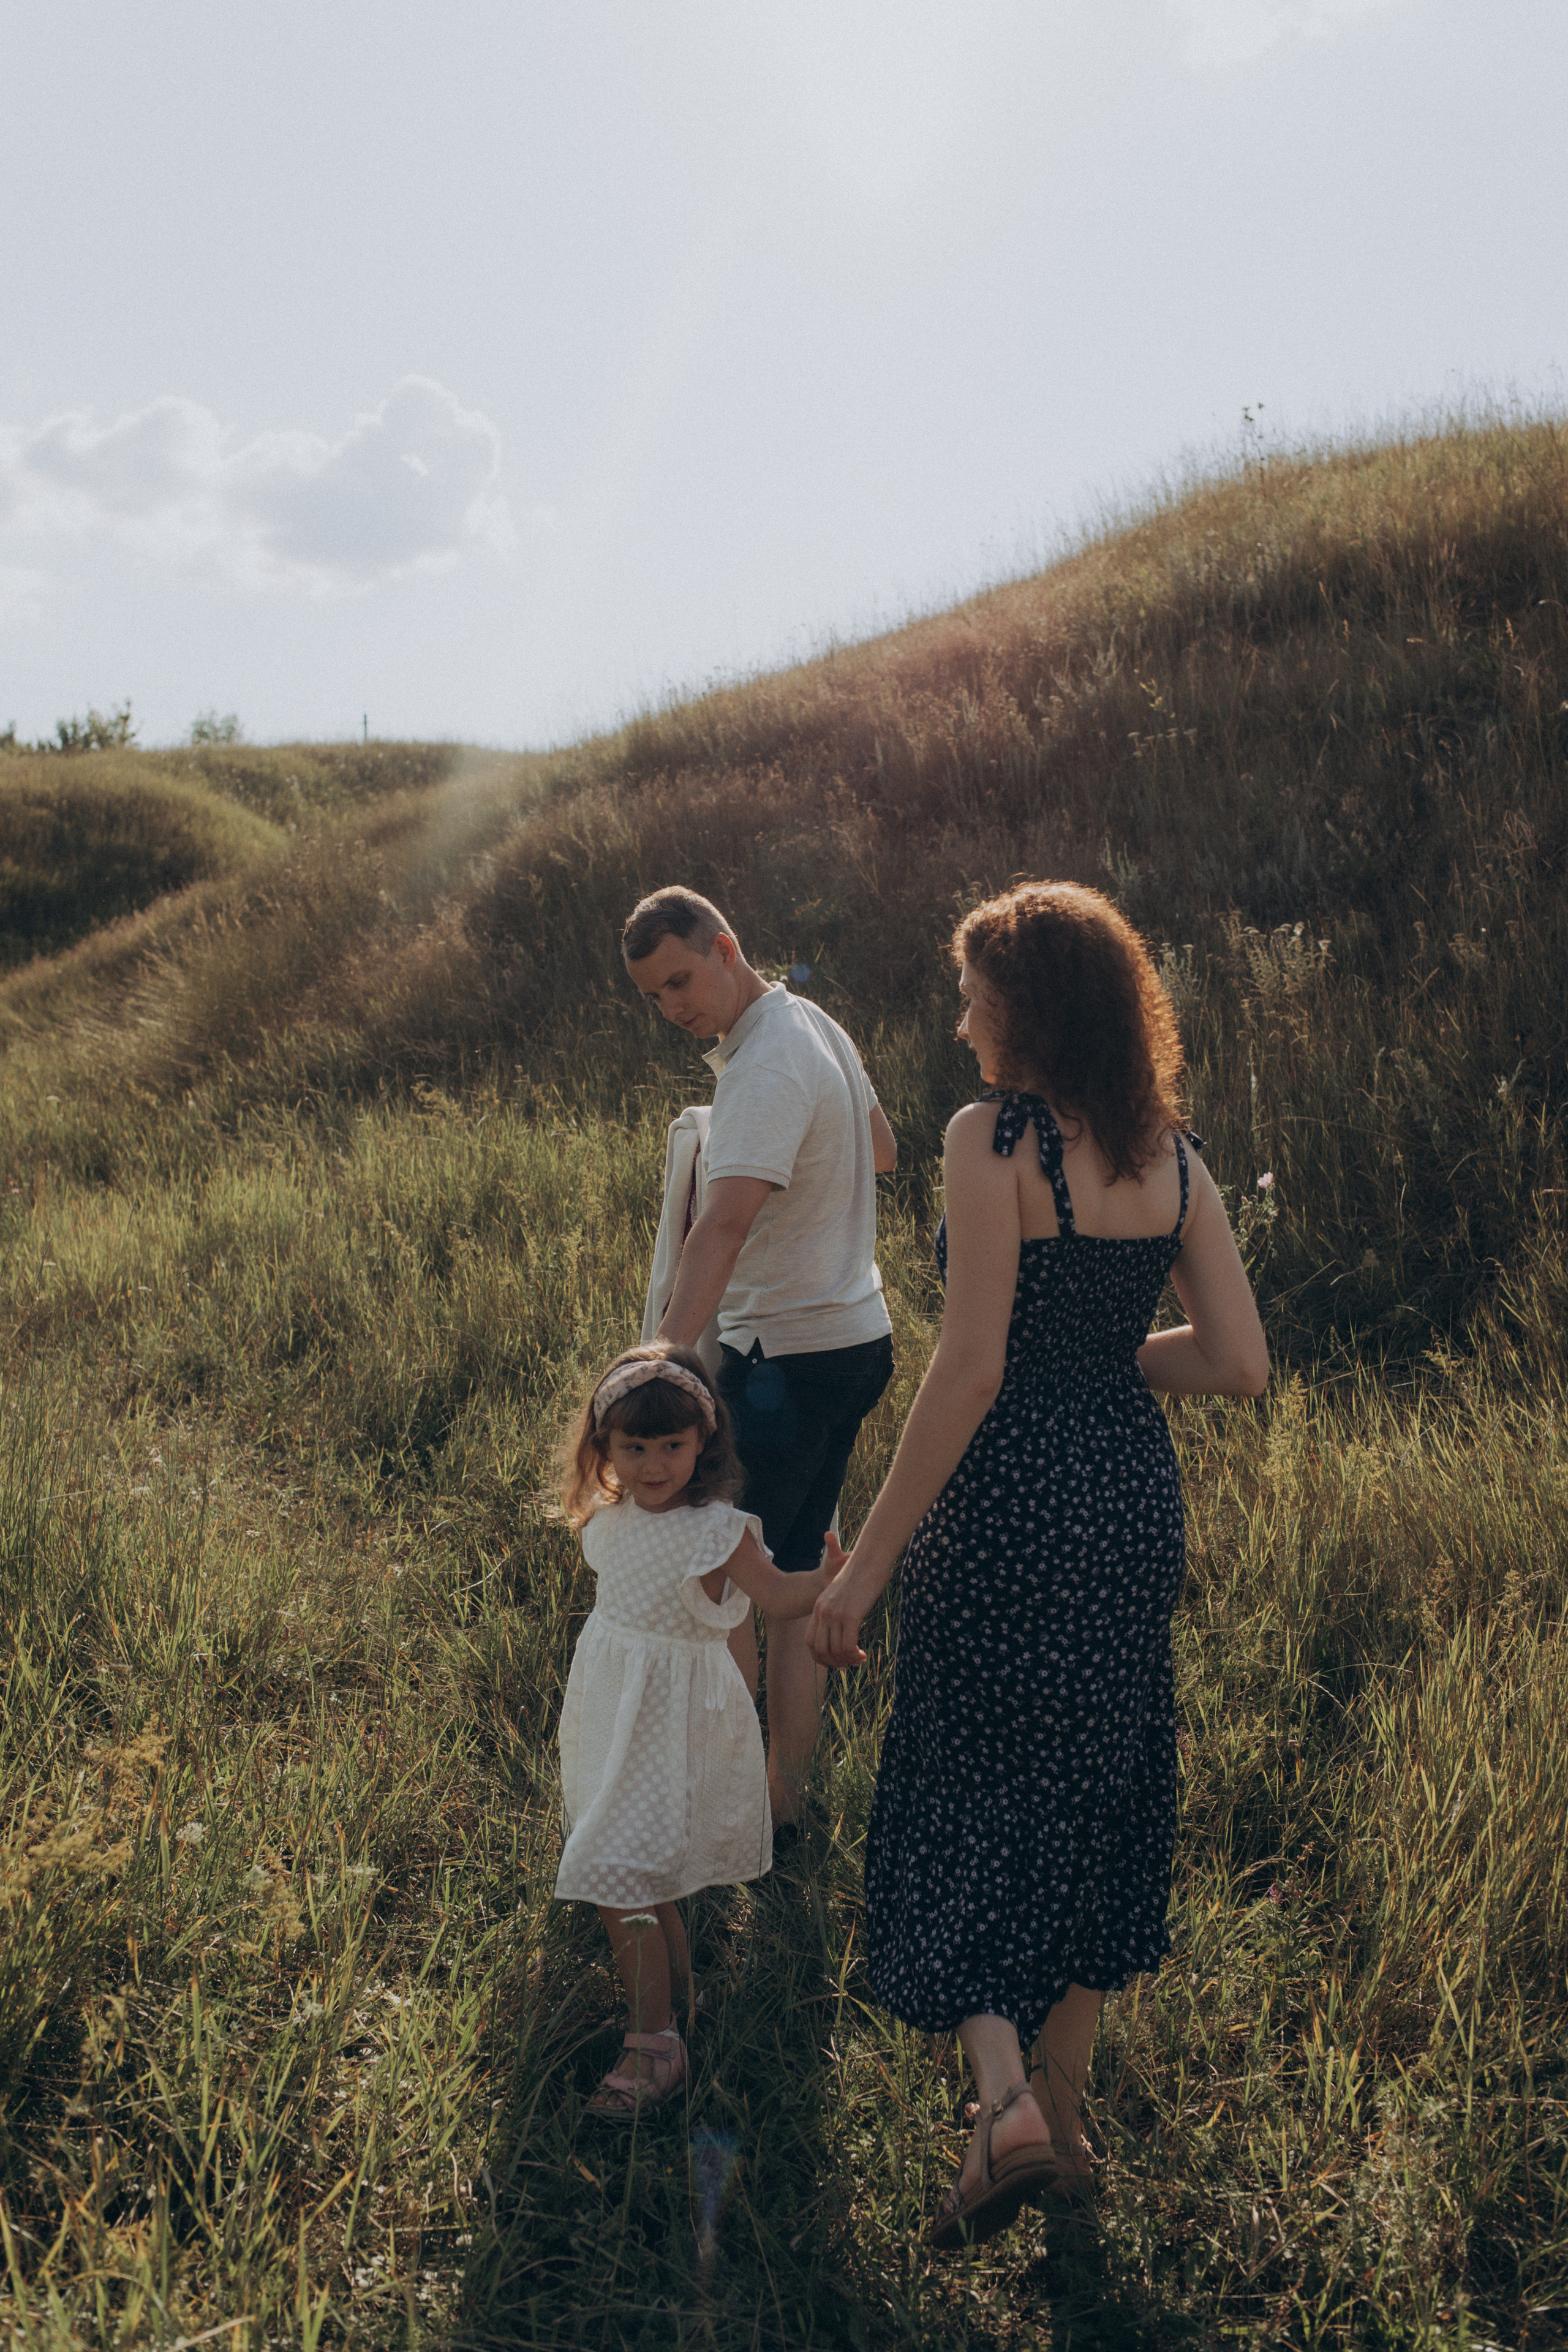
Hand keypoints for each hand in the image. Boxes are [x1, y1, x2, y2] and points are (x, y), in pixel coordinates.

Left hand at [807, 1544, 869, 1671]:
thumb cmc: (860, 1575)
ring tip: (858, 1660)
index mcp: (819, 1607)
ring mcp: (836, 1614)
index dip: (819, 1656)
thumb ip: (838, 1609)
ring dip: (847, 1661)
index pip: (810, 1641)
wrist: (868, 1561)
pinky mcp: (851, 1615)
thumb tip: (844, 1624)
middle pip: (819, 1649)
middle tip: (847, 1665)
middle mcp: (824, 1612)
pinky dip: (854, 1655)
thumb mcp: (842, 1593)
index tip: (833, 1662)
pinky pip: (848, 1646)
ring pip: (835, 1650)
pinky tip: (862, 1655)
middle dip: (833, 1663)